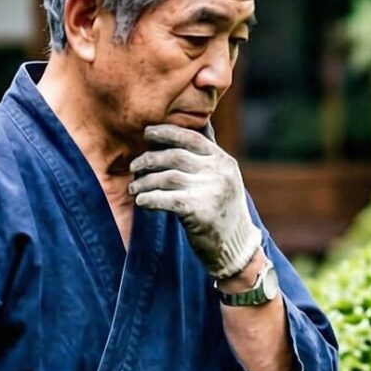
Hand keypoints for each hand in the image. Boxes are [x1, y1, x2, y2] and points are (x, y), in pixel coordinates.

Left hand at [130, 124, 263, 278]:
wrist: (235, 247)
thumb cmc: (223, 210)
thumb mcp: (225, 177)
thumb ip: (210, 153)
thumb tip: (203, 123)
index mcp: (224, 161)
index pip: (192, 137)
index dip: (167, 132)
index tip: (148, 133)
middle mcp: (219, 172)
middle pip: (175, 156)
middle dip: (149, 159)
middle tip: (134, 166)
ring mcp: (211, 191)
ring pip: (167, 177)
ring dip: (145, 182)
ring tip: (134, 188)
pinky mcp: (200, 212)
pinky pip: (166, 199)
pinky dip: (149, 199)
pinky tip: (141, 202)